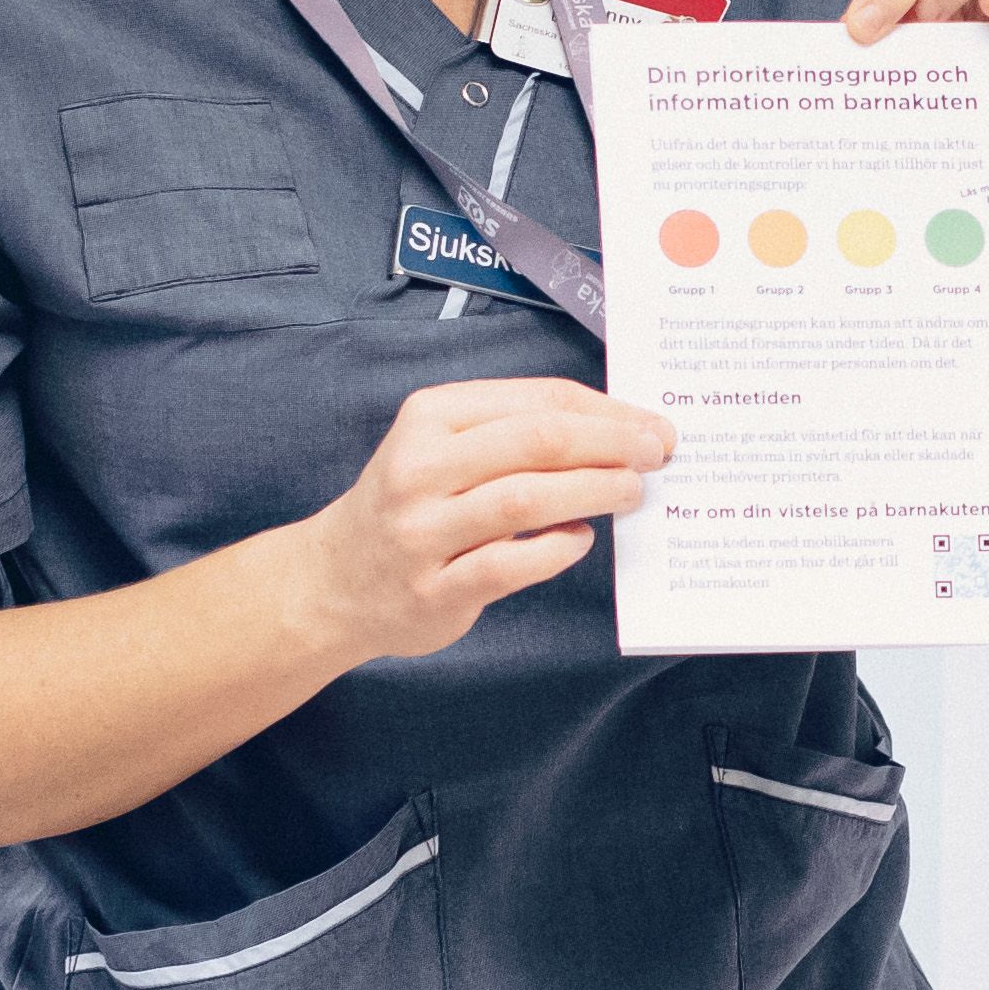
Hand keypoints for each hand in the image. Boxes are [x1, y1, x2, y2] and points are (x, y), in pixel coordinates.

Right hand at [286, 378, 667, 663]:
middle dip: (610, 444)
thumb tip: (616, 431)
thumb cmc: (410, 505)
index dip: (606, 410)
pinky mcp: (432, 589)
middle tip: (657, 454)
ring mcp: (423, 531)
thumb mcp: (441, 446)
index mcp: (430, 417)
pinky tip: (578, 541)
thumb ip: (513, 434)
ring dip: (592, 491)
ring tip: (631, 491)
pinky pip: (508, 565)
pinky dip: (554, 551)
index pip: (536, 400)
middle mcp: (421, 468)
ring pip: (524, 499)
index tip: (651, 425)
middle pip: (536, 441)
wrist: (331, 582)